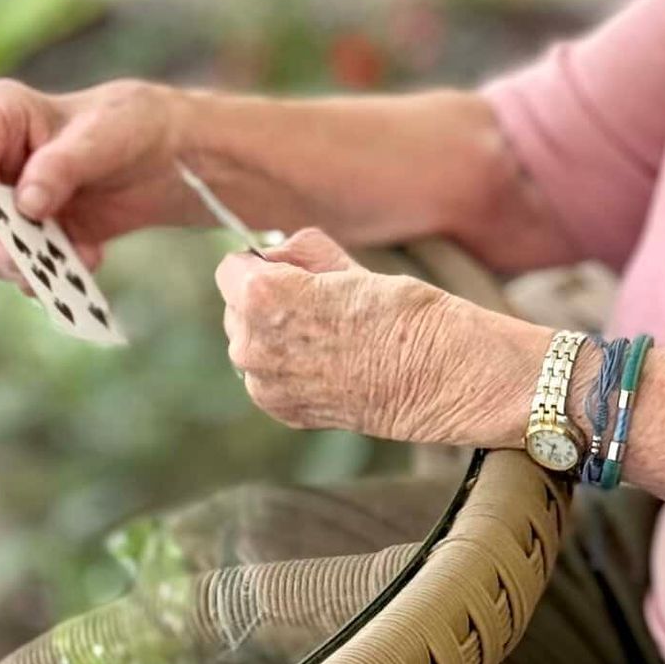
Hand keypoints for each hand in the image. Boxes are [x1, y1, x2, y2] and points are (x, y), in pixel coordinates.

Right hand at [0, 77, 186, 286]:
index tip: (3, 212)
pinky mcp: (28, 235)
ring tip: (80, 261)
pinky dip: (51, 274)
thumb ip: (62, 166)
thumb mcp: (106, 135)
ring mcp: (4, 203)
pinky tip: (88, 260)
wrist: (165, 158)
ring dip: (31, 264)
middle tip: (35, 259)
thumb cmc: (131, 126)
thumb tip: (25, 204)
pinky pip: (23, 267)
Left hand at [216, 227, 453, 437]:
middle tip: (320, 305)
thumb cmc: (396, 310)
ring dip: (275, 337)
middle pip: (238, 309)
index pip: (232, 268)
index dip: (262, 264)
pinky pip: (268, 378)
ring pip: (251, 346)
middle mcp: (251, 344)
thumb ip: (297, 252)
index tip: (291, 271)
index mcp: (261, 297)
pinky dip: (288, 368)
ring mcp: (264, 384)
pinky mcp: (280, 411)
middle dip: (267, 302)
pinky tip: (328, 363)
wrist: (432, 373)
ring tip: (329, 337)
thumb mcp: (344, 261)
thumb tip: (275, 257)